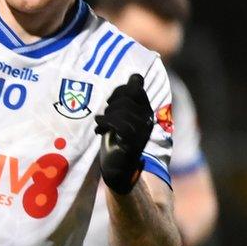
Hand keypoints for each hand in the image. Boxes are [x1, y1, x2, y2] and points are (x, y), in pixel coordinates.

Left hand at [95, 74, 154, 194]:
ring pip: (122, 110)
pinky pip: (120, 124)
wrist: (118, 169)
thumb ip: (126, 99)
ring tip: (102, 125)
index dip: (120, 90)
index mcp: (145, 110)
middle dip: (111, 104)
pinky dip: (106, 123)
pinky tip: (100, 130)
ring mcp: (142, 131)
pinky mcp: (133, 141)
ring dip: (107, 116)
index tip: (110, 101)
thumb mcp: (121, 115)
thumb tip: (136, 76)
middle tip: (105, 117)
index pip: (136, 88)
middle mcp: (147, 119)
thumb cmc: (117, 139)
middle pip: (127, 98)